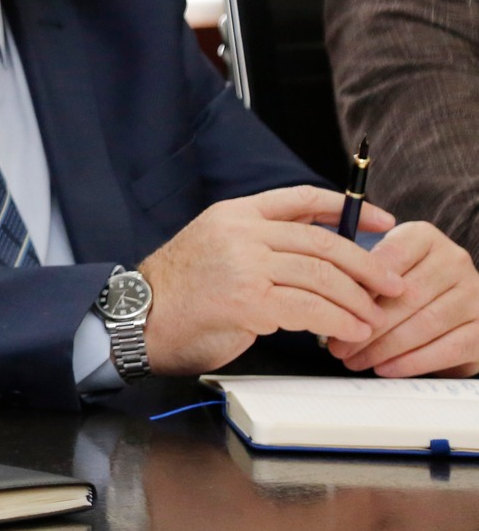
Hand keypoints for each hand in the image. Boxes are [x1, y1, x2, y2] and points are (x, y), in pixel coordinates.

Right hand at [139, 185, 401, 374]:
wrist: (140, 317)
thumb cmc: (179, 291)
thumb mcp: (217, 247)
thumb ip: (261, 241)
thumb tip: (320, 251)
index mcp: (235, 213)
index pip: (302, 199)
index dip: (349, 208)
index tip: (383, 222)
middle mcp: (241, 232)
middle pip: (323, 243)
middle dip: (367, 265)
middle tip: (391, 284)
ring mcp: (244, 265)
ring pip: (322, 277)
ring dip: (356, 301)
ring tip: (371, 317)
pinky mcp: (249, 301)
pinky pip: (310, 309)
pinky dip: (338, 322)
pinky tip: (348, 331)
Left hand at [325, 221, 478, 376]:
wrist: (448, 306)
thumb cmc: (403, 283)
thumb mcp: (382, 265)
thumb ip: (361, 271)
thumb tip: (330, 294)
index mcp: (425, 237)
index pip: (392, 255)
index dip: (362, 283)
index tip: (336, 304)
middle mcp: (455, 261)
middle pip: (407, 295)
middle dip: (368, 324)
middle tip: (338, 345)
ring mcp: (474, 295)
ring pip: (425, 324)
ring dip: (385, 347)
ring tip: (355, 359)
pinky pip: (447, 349)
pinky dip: (412, 361)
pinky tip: (385, 368)